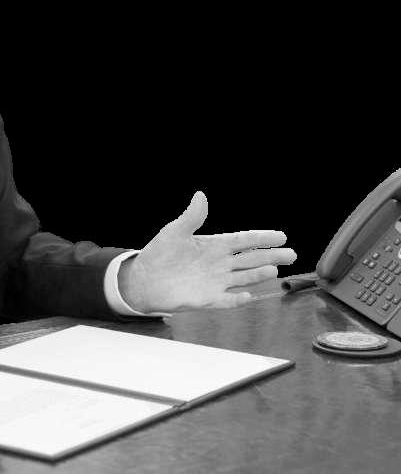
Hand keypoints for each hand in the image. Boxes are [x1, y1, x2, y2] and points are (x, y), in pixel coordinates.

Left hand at [118, 191, 296, 312]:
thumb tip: (200, 195)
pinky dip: (236, 299)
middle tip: (292, 254)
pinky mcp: (206, 299)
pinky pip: (225, 300)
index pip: (244, 240)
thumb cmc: (160, 253)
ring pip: (243, 278)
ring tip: (275, 271)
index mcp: (214, 245)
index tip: (281, 235)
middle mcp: (219, 264)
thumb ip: (191, 216)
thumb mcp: (175, 231)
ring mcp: (215, 282)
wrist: (144, 279)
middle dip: (271, 256)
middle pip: (251, 259)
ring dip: (258, 275)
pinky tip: (248, 296)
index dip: (262, 238)